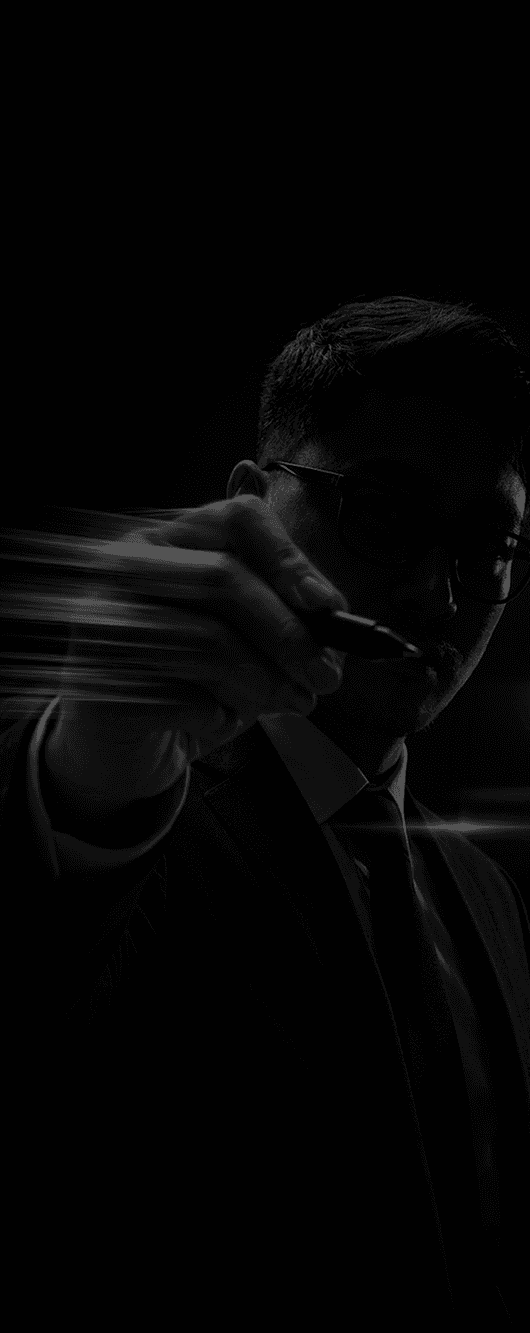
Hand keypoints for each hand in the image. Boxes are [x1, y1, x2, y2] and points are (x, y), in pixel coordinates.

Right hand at [50, 495, 347, 801]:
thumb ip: (287, 614)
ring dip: (263, 682)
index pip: (236, 519)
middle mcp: (127, 568)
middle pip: (221, 577)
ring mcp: (105, 623)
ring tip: (289, 704)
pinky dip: (219, 716)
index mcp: (170, 540)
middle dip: (287, 632)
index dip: (288, 558)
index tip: (326, 605)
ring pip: (204, 640)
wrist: (129, 749)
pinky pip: (181, 697)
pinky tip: (220, 721)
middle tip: (326, 676)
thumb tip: (331, 616)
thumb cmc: (194, 682)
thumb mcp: (246, 639)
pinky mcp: (98, 684)